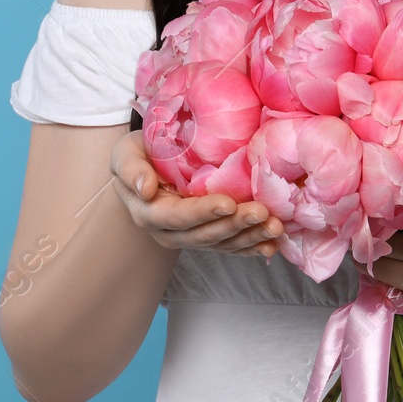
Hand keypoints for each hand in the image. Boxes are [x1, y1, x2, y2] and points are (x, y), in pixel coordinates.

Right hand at [110, 131, 282, 257]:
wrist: (148, 168)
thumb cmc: (139, 155)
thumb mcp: (126, 154)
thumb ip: (131, 170)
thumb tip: (145, 188)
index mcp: (151, 213)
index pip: (179, 216)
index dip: (204, 211)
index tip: (229, 202)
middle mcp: (171, 233)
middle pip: (207, 234)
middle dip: (236, 225)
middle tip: (263, 213)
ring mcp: (192, 238)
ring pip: (224, 243)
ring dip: (251, 237)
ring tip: (276, 228)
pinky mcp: (210, 237)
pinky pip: (232, 247)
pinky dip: (253, 247)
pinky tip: (272, 245)